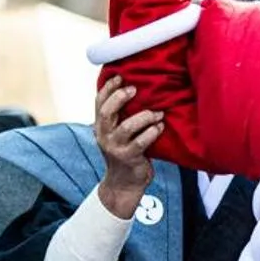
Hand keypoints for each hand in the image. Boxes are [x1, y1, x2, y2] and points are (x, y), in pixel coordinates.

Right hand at [93, 75, 162, 219]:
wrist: (124, 184)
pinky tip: (160, 126)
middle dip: (119, 98)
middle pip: (106, 112)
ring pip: (126, 127)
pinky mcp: (129, 158)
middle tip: (135, 89)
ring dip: (144, 117)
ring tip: (157, 112)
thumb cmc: (125, 152)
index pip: (99, 103)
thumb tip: (136, 89)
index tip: (119, 76)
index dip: (107, 88)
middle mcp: (104, 136)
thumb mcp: (117, 133)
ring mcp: (115, 148)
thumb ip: (121, 116)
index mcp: (100, 126)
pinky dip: (152, 132)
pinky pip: (141, 142)